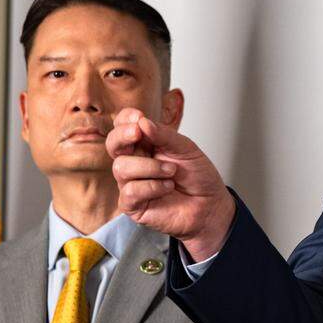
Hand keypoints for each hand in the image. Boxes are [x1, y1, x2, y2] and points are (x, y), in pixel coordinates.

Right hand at [107, 107, 235, 260]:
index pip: (124, 127)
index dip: (126, 119)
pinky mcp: (132, 205)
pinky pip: (130, 191)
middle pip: (113, 144)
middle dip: (122, 136)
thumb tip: (142, 122)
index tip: (138, 117)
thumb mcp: (185, 149)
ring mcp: (131, 183)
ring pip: (121, 167)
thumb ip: (164, 135)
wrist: (210, 204)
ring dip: (150, 167)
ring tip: (171, 171)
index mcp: (145, 144)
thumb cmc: (197, 176)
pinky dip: (152, 187)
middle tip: (138, 133)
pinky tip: (167, 188)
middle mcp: (134, 162)